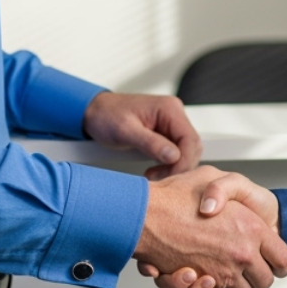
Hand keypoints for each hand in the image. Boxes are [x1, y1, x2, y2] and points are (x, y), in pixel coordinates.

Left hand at [82, 91, 201, 180]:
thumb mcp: (125, 131)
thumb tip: (174, 156)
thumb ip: (151, 143)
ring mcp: (170, 123)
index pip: (190, 139)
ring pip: (186, 151)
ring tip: (154, 175)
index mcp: (168, 109)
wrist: (94, 112)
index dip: (184, 161)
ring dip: (174, 167)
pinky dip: (169, 164)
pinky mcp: (165, 133)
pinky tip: (155, 170)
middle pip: (192, 146)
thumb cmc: (106, 116)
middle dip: (179, 167)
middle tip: (159, 178)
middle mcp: (174, 114)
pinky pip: (176, 152)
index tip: (168, 175)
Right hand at [134, 166, 286, 287]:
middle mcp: (241, 255)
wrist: (145, 215)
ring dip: (236, 286)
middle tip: (248, 264)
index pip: (283, 260)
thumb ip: (232, 190)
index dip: (279, 261)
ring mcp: (222, 273)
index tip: (273, 260)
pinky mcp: (202, 286)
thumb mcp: (213, 176)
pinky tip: (210, 281)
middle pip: (265, 282)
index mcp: (252, 229)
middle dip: (258, 275)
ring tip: (225, 269)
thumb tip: (242, 211)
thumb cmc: (176, 195)